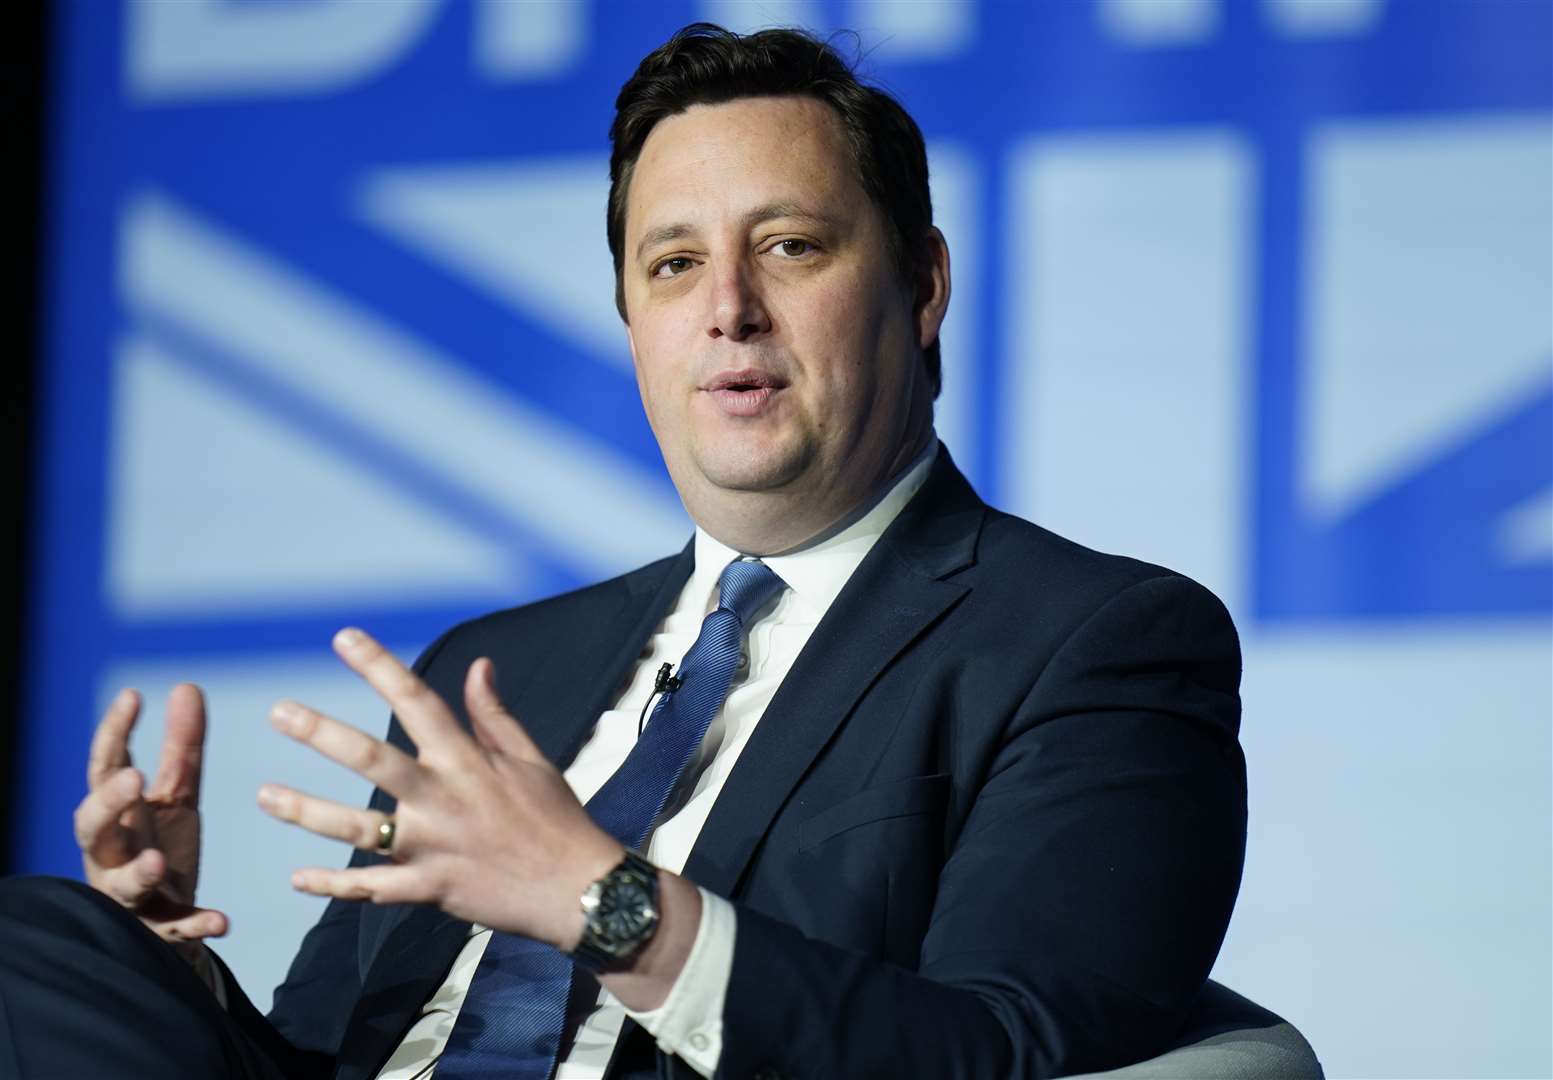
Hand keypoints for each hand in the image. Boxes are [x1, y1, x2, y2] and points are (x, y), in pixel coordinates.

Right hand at [74, 684, 227, 956]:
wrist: (166, 923)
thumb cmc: (159, 848)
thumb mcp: (175, 795)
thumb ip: (181, 747)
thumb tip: (186, 686)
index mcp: (117, 815)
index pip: (104, 768)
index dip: (113, 733)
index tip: (132, 695)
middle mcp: (112, 853)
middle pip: (91, 827)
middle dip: (107, 803)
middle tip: (133, 777)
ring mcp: (131, 894)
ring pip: (120, 885)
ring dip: (137, 872)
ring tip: (156, 860)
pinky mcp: (159, 928)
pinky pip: (172, 929)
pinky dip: (194, 926)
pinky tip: (222, 920)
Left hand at [258, 628, 622, 950]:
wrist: (576, 891)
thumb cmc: (555, 820)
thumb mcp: (531, 759)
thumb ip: (494, 715)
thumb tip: (478, 666)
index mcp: (468, 761)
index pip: (418, 702)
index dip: (379, 668)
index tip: (345, 639)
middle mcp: (443, 799)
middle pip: (373, 760)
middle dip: (323, 734)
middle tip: (281, 712)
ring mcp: (431, 846)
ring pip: (357, 828)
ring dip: (308, 811)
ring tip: (265, 795)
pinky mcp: (429, 888)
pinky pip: (371, 888)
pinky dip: (333, 886)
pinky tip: (297, 878)